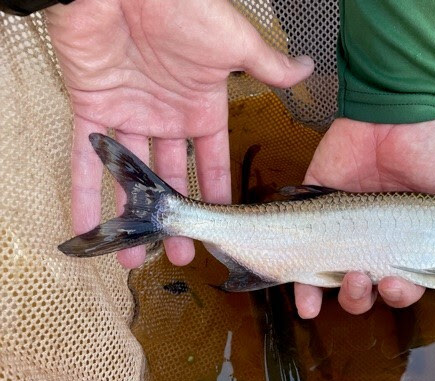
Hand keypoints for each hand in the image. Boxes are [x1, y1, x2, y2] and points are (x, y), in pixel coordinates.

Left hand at [47, 0, 312, 267]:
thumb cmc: (185, 6)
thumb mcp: (236, 43)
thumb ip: (268, 67)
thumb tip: (306, 69)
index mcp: (200, 106)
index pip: (210, 159)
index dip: (213, 192)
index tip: (218, 225)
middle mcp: (165, 116)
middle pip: (171, 178)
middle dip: (177, 218)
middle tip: (180, 254)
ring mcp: (128, 115)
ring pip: (131, 178)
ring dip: (133, 218)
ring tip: (137, 258)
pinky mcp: (92, 110)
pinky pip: (87, 161)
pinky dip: (86, 194)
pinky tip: (88, 228)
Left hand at [295, 118, 434, 317]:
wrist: (392, 113)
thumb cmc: (430, 149)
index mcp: (406, 246)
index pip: (404, 286)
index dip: (402, 294)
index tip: (399, 284)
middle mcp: (374, 246)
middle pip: (370, 292)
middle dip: (369, 298)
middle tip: (376, 279)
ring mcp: (342, 234)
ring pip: (336, 285)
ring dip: (343, 296)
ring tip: (349, 279)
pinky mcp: (314, 216)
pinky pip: (301, 257)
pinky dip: (300, 287)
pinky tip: (305, 303)